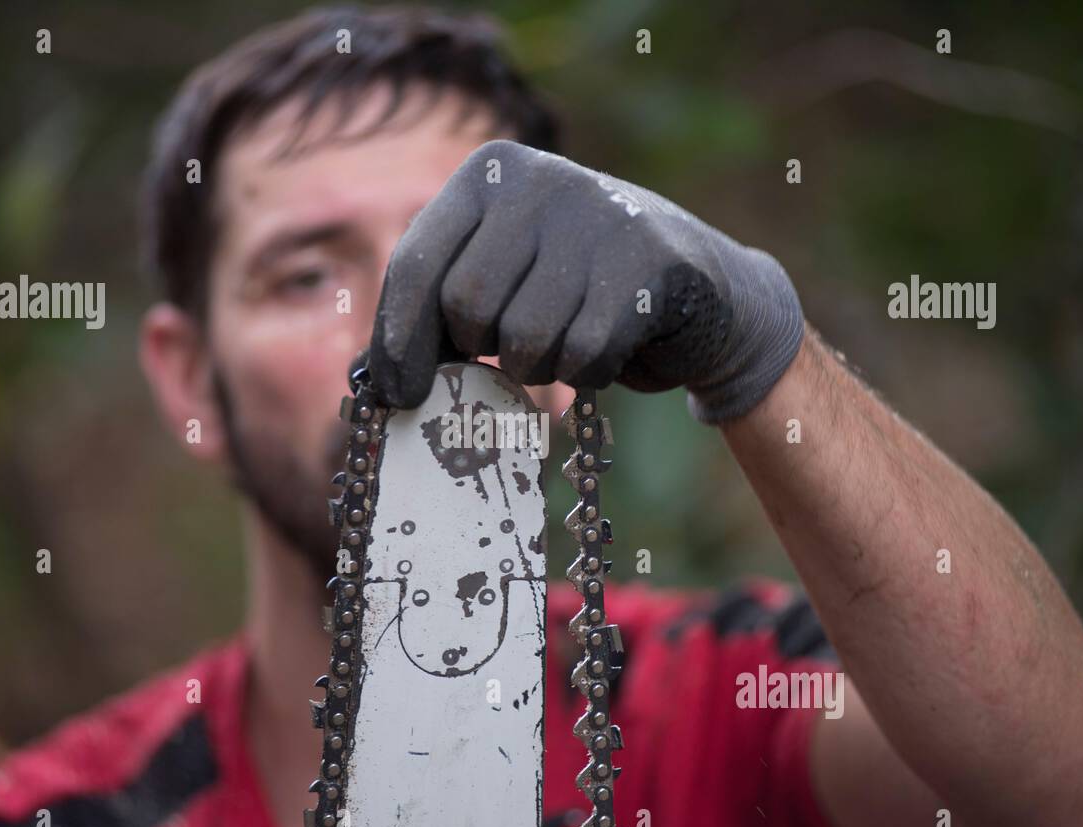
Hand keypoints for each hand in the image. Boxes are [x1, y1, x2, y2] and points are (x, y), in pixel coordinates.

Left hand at [369, 140, 804, 421]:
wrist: (703, 292)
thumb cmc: (577, 295)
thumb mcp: (503, 277)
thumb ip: (441, 308)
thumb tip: (379, 382)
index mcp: (489, 173)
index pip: (414, 263)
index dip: (397, 341)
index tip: (398, 397)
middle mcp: (541, 178)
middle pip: (466, 307)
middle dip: (483, 351)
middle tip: (511, 351)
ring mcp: (600, 214)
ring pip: (525, 340)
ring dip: (540, 366)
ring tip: (567, 339)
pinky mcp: (650, 263)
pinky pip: (583, 356)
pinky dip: (589, 373)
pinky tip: (610, 345)